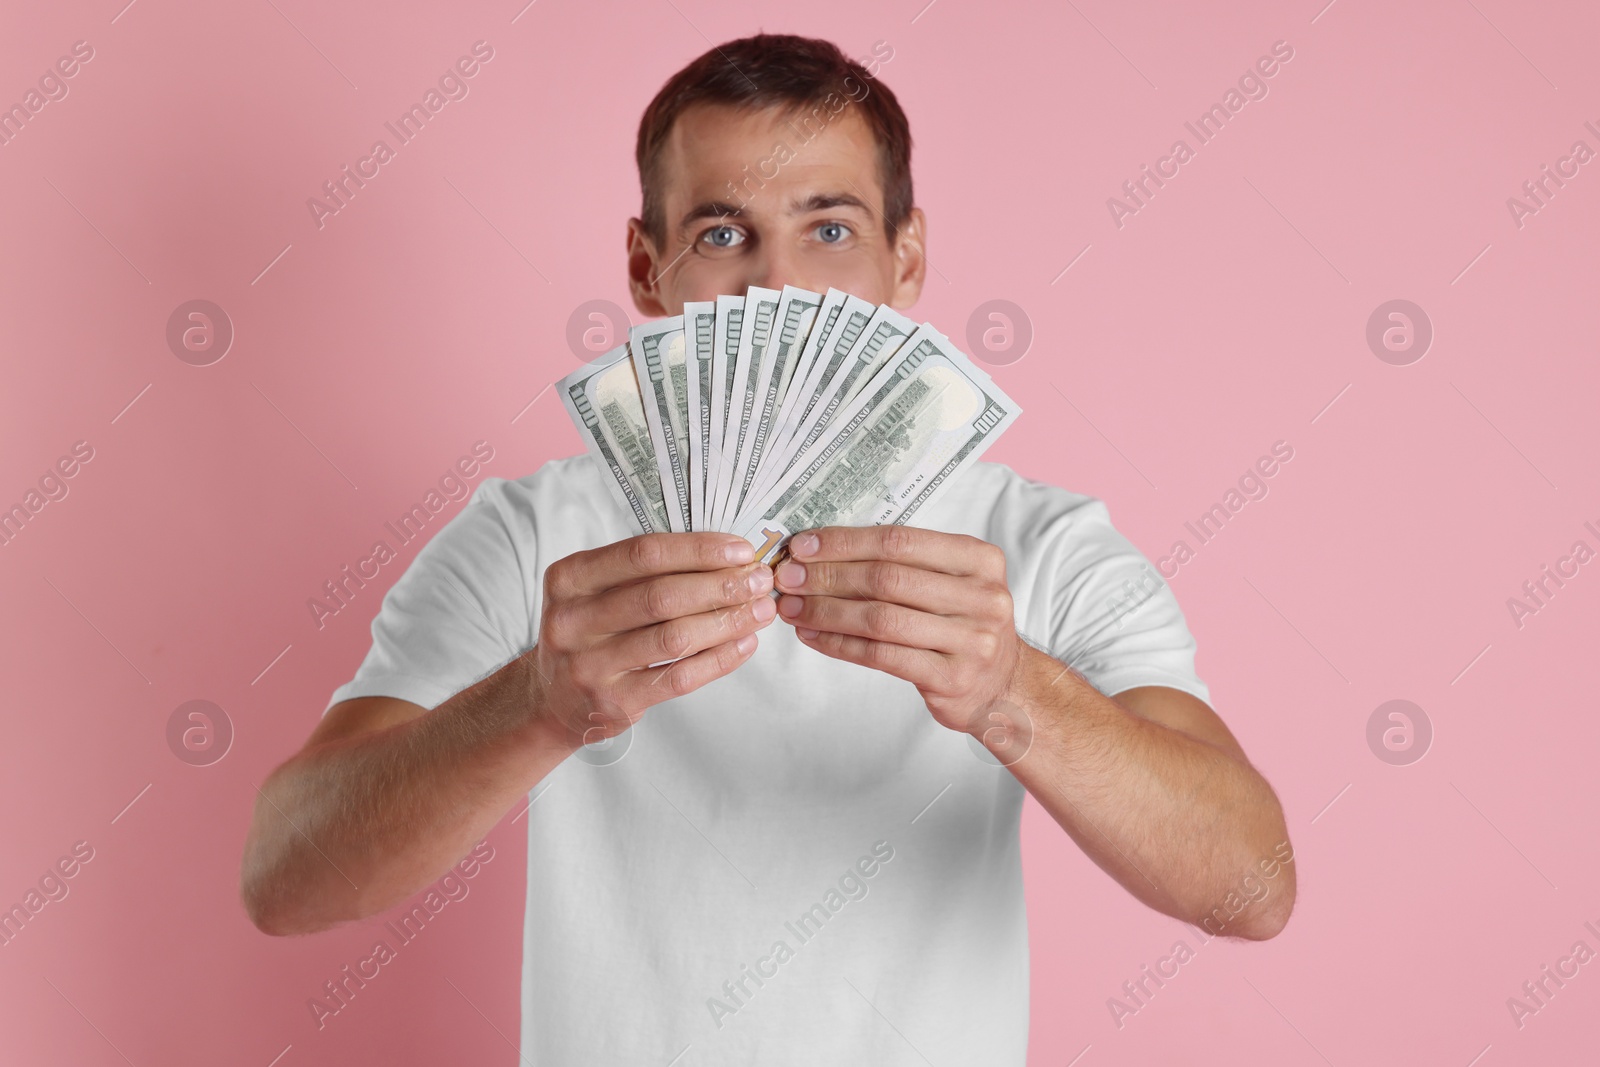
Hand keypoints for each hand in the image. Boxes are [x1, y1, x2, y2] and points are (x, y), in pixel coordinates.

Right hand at [529, 532, 776, 746]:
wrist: (552, 698)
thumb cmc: (592, 631)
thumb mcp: (596, 591)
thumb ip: (646, 572)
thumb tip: (727, 558)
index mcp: (570, 578)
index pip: (643, 554)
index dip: (698, 550)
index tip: (741, 551)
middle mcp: (572, 620)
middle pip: (661, 595)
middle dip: (720, 586)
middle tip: (761, 580)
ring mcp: (589, 665)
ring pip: (673, 638)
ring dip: (727, 621)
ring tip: (762, 610)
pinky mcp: (613, 702)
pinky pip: (678, 678)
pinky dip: (719, 659)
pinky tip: (746, 644)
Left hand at [770, 526, 1024, 734]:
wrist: (1003, 687)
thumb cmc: (962, 627)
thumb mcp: (952, 583)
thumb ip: (903, 565)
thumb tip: (822, 551)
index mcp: (979, 560)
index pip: (899, 541)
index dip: (846, 542)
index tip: (803, 545)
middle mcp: (982, 596)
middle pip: (886, 578)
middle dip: (828, 576)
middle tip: (787, 578)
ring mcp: (971, 639)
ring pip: (879, 618)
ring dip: (826, 612)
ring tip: (792, 608)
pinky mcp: (951, 677)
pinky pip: (880, 656)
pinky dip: (839, 645)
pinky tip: (813, 636)